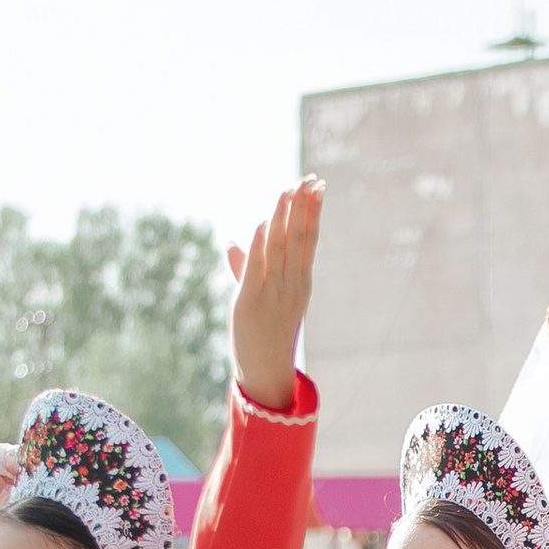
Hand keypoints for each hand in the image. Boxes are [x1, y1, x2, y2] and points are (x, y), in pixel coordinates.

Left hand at [229, 179, 323, 409]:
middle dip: (304, 206)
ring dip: (284, 216)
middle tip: (310, 177)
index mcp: (300, 282)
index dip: (312, 211)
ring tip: (289, 188)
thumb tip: (231, 243)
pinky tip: (265, 221)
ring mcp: (273, 292)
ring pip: (282, 246)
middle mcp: (292, 284)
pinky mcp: (251, 300)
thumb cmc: (263, 334)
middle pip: (300, 237)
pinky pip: (258, 266)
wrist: (265, 371)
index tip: (317, 185)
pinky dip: (261, 243)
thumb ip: (246, 267)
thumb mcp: (258, 296)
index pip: (309, 239)